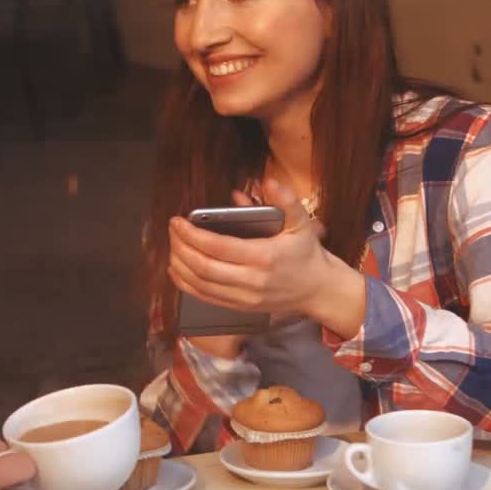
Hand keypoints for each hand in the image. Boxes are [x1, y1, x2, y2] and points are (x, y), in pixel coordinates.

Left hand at [168, 179, 332, 318]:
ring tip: (172, 245)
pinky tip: (176, 270)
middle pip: (204, 267)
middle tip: (172, 230)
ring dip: (180, 265)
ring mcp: (244, 297)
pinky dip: (186, 284)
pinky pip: (205, 297)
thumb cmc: (307, 254)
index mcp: (264, 257)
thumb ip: (286, 201)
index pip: (219, 247)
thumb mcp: (302, 223)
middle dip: (181, 247)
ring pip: (201, 284)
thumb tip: (269, 182)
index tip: (178, 221)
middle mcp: (251, 280)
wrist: (318, 290)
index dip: (193, 235)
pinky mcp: (239, 307)